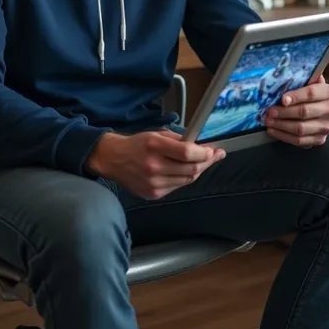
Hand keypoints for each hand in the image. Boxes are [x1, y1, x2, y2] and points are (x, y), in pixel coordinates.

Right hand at [86, 129, 225, 199]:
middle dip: (206, 162)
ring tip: (204, 163)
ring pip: (187, 180)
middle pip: (191, 169)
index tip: (213, 150)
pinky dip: (184, 179)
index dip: (204, 153)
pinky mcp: (154, 194)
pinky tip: (186, 172)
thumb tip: (200, 145)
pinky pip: (177, 187)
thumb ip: (177, 140)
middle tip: (215, 156)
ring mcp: (154, 183)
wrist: (112, 160)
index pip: (187, 152)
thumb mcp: (155, 134)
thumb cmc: (136, 144)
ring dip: (198, 171)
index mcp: (154, 146)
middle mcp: (154, 166)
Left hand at [265, 75, 328, 146]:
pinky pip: (300, 141)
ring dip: (281, 125)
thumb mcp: (307, 82)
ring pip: (301, 128)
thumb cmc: (307, 93)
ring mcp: (326, 127)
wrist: (319, 110)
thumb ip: (299, 79)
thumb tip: (282, 75)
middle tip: (269, 111)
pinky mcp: (320, 140)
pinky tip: (273, 130)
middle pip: (305, 112)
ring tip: (268, 121)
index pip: (311, 93)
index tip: (282, 99)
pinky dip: (284, 136)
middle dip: (284, 112)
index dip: (296, 96)